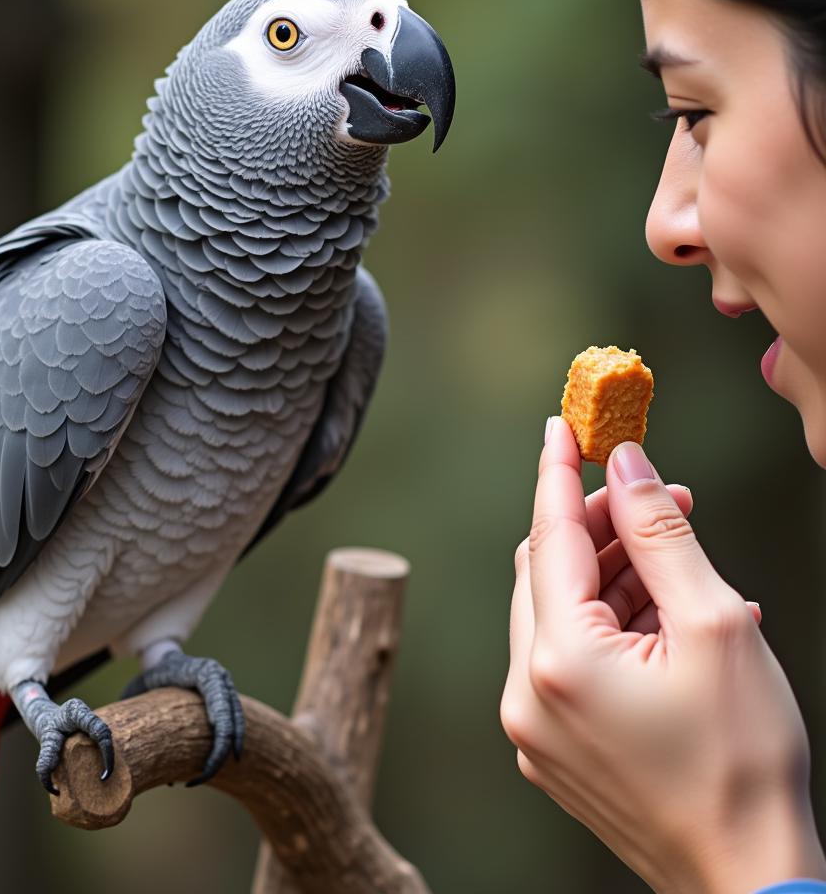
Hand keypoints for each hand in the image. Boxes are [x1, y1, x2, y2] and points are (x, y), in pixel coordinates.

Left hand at [500, 416, 825, 893]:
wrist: (748, 881)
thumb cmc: (743, 761)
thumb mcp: (714, 624)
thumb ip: (661, 531)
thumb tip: (627, 462)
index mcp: (558, 660)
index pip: (549, 536)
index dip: (557, 472)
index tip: (563, 425)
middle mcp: (525, 690)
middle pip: (546, 571)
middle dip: (597, 525)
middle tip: (657, 500)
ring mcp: (531, 723)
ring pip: (555, 612)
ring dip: (607, 575)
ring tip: (674, 562)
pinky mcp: (548, 744)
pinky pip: (563, 656)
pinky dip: (604, 623)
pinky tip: (661, 615)